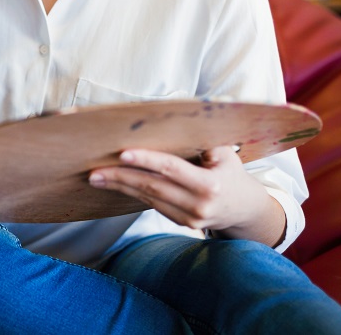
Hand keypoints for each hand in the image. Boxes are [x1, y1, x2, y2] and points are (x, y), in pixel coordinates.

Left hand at [88, 146, 285, 244]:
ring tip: (96, 177)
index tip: (122, 154)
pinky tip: (116, 184)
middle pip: (153, 186)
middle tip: (95, 169)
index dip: (146, 161)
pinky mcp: (181, 224)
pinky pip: (152, 205)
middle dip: (121, 176)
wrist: (245, 209)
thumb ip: (203, 138)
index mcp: (209, 184)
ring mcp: (189, 218)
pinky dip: (132, 193)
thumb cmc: (231, 172)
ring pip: (148, 198)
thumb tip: (174, 116)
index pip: (171, 169)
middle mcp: (199, 205)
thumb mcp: (225, 152)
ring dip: (120, 186)